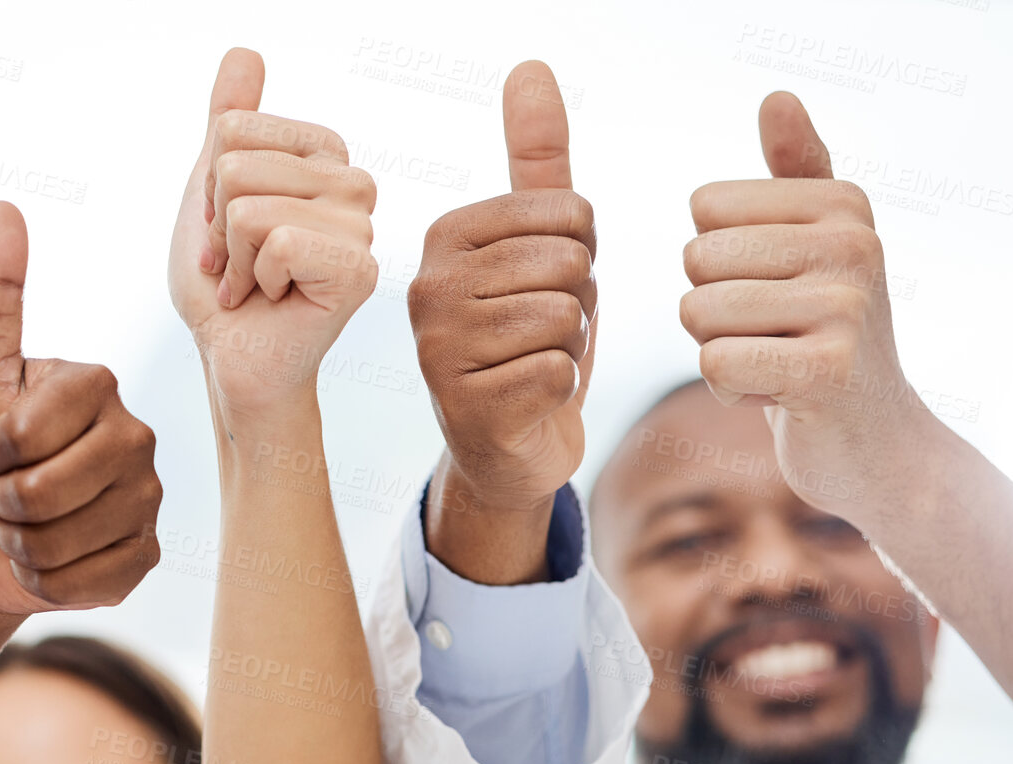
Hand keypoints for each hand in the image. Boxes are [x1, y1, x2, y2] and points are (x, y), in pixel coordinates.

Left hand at [0, 201, 161, 615]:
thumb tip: (5, 204)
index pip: (35, 427)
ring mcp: (148, 497)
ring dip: (20, 544)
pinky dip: (46, 581)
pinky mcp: (145, 555)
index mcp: (96, 383)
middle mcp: (136, 434)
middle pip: (54, 487)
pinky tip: (40, 563)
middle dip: (4, 502)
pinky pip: (90, 581)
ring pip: (68, 538)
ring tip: (16, 528)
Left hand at [168, 48, 376, 436]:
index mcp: (323, 154)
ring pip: (250, 205)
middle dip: (217, 226)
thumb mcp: (210, 192)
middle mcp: (352, 183)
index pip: (234, 128)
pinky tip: (274, 300)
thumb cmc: (224, 287)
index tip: (228, 230)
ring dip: (235, 259)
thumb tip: (244, 53)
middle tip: (239, 264)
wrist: (234, 362)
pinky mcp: (358, 270)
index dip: (208, 186)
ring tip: (257, 285)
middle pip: (237, 163)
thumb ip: (228, 123)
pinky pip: (278, 241)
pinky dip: (255, 280)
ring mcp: (361, 226)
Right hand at [409, 61, 595, 517]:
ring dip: (570, 349)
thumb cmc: (527, 339)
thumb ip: (537, 159)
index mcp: (446, 237)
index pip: (571, 212)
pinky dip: (560, 391)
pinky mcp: (464, 406)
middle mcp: (428, 287)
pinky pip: (557, 373)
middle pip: (569, 264)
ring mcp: (439, 349)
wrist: (507, 448)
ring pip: (564, 318)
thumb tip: (530, 66)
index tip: (546, 285)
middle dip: (578, 303)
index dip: (584, 254)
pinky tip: (527, 400)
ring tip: (532, 363)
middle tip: (541, 333)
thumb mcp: (541, 245)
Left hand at [680, 93, 928, 521]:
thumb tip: (778, 97)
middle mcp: (853, 242)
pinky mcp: (827, 370)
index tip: (770, 289)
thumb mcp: (815, 245)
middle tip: (769, 333)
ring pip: (698, 313)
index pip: (705, 209)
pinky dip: (730, 390)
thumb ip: (795, 172)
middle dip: (711, 311)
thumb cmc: (822, 335)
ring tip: (775, 361)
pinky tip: (778, 395)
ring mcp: (846, 304)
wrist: (873, 440)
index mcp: (841, 202)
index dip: (715, 262)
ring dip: (718, 351)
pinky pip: (715, 363)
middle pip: (696, 260)